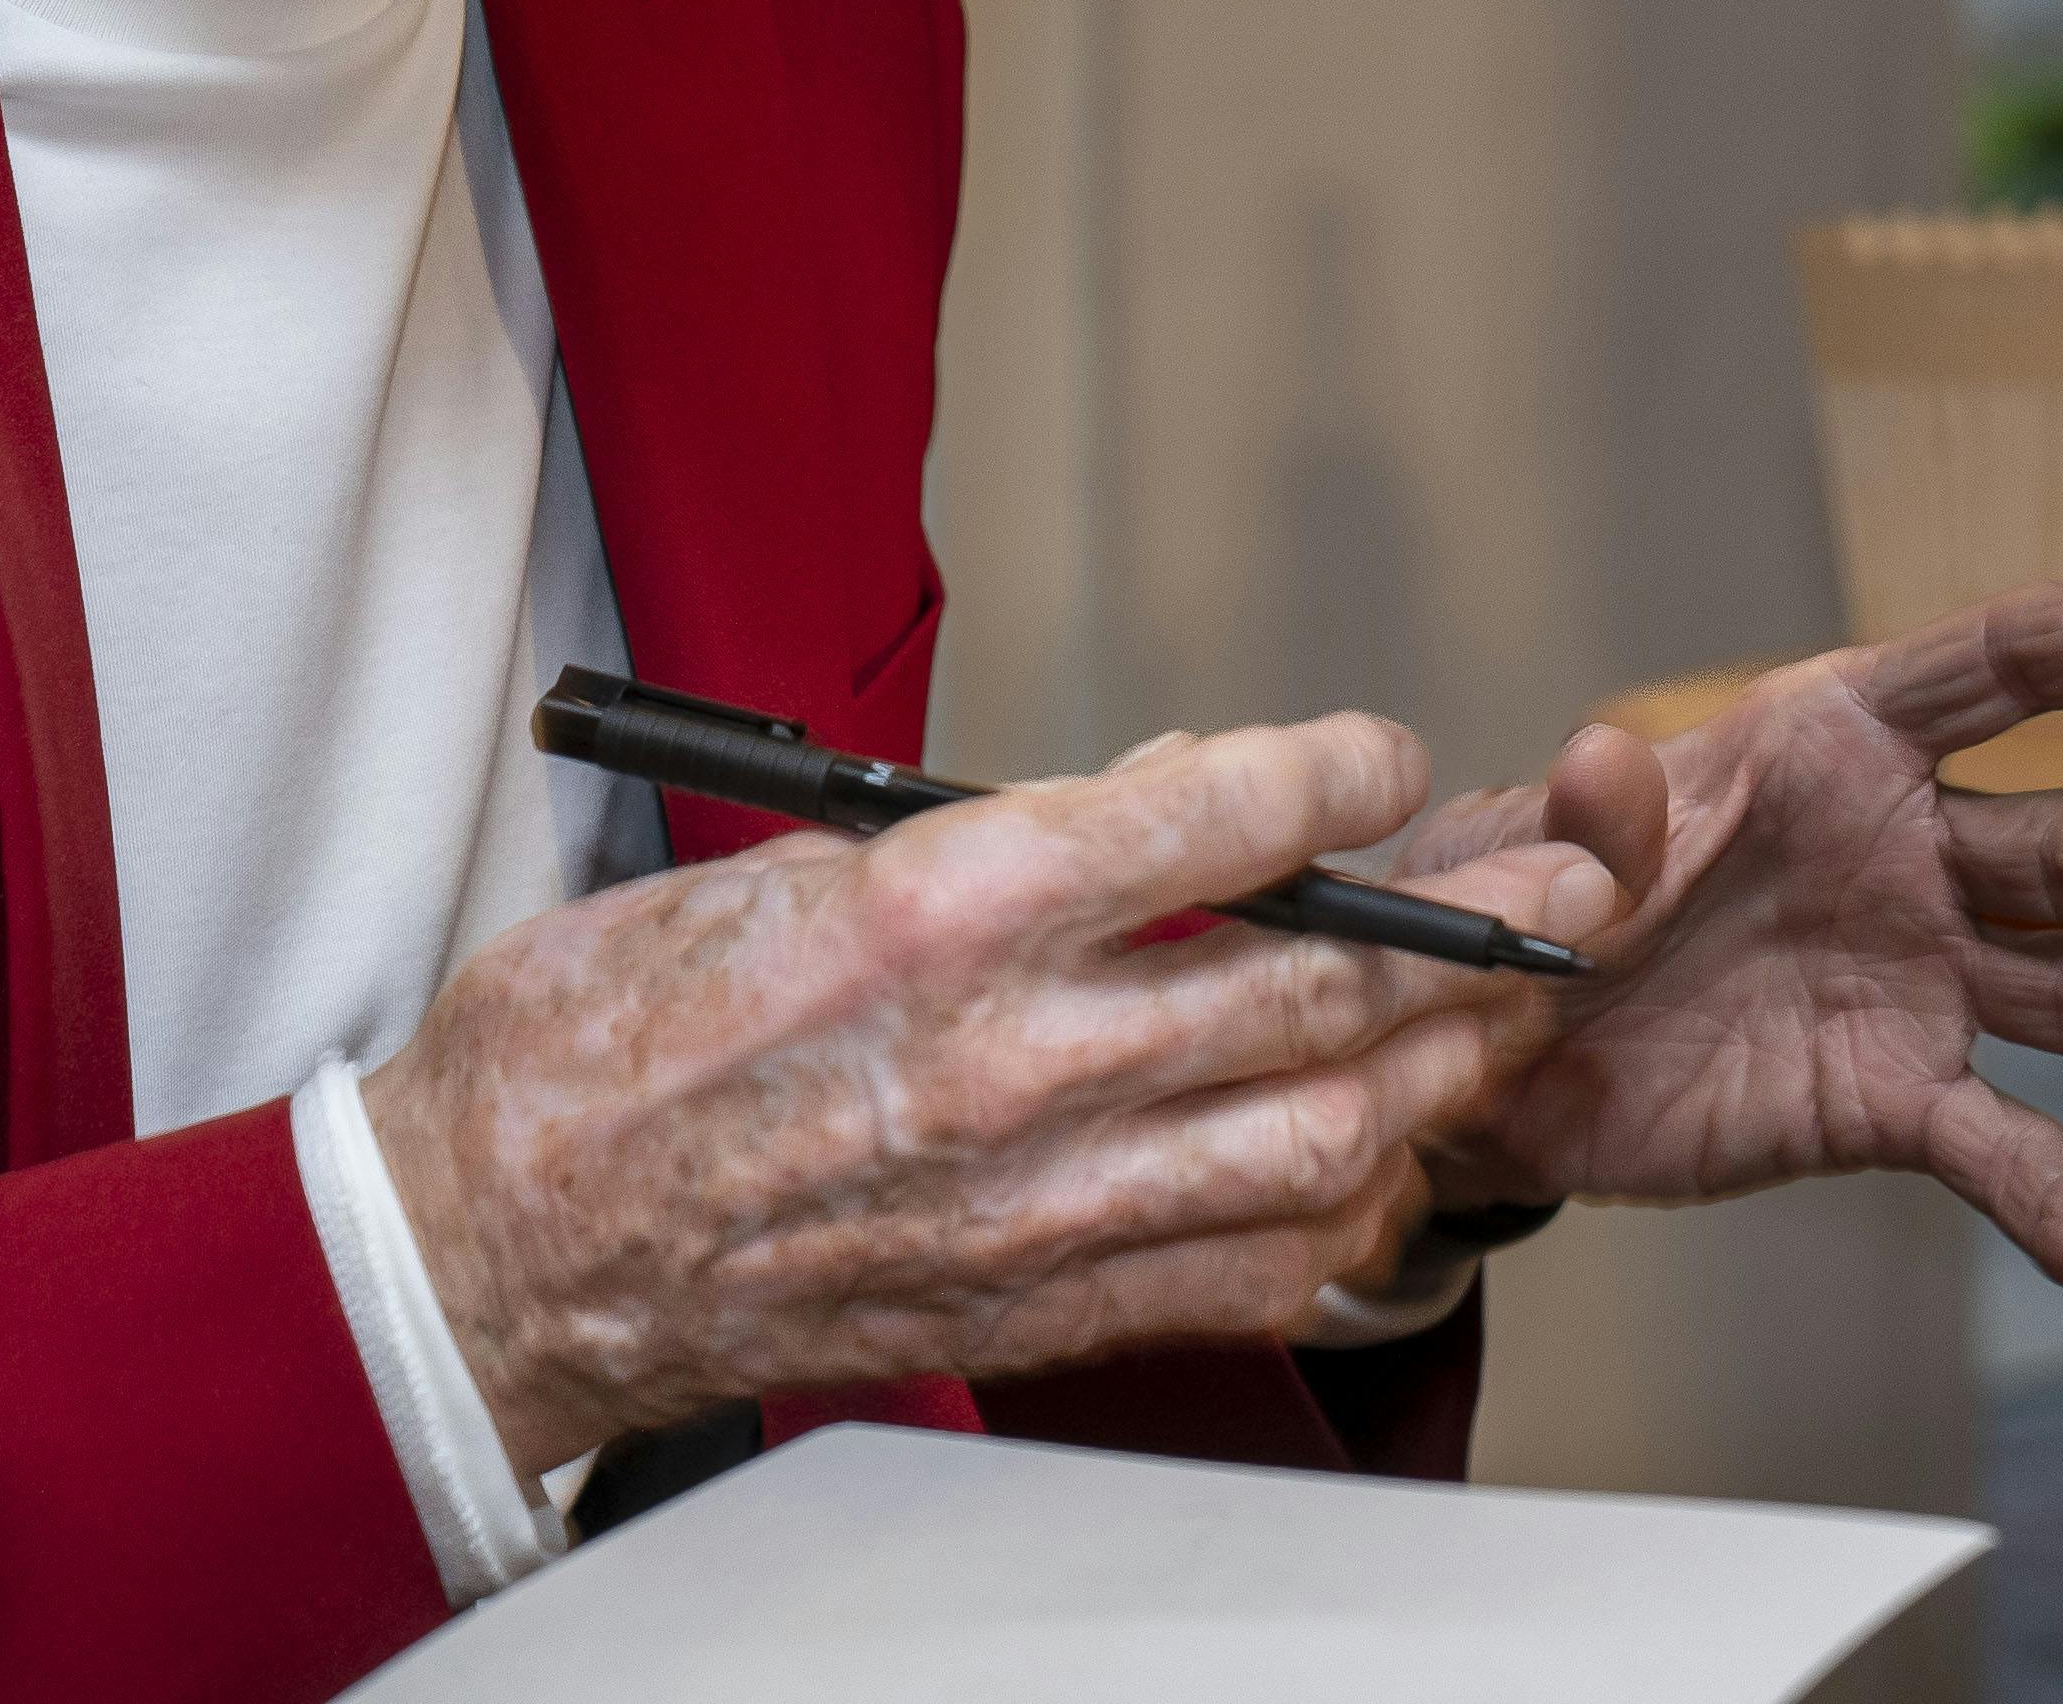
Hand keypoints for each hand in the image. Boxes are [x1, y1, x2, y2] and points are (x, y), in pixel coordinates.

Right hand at [359, 716, 1610, 1477]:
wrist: (502, 1241)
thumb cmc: (612, 1039)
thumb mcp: (800, 861)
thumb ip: (1005, 835)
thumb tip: (1167, 800)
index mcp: (942, 909)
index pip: (1216, 818)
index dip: (1338, 775)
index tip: (1382, 759)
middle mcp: (1007, 1056)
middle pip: (1311, 986)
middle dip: (1466, 933)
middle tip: (1560, 894)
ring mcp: (1027, 1197)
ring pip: (1310, 1136)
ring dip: (1431, 1075)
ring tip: (1499, 1025)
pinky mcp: (1024, 1304)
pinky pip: (1238, 1269)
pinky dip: (1336, 1217)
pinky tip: (1379, 1171)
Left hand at [1390, 569, 2062, 1282]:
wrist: (1503, 1057)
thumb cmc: (1546, 897)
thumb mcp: (1554, 846)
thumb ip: (1597, 824)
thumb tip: (1598, 768)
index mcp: (1840, 739)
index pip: (1981, 671)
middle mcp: (1914, 847)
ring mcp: (1923, 974)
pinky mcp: (1900, 1096)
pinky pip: (1998, 1138)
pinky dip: (2052, 1193)